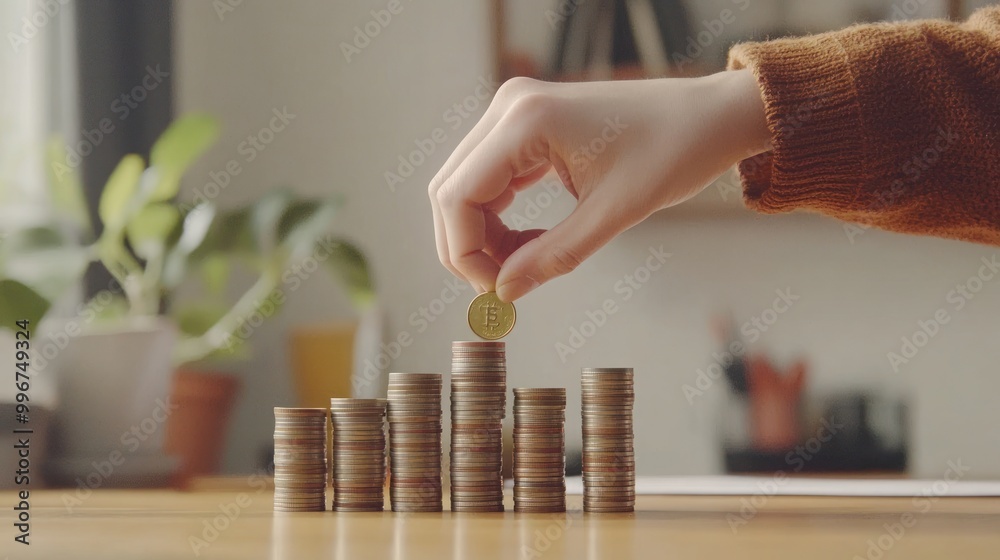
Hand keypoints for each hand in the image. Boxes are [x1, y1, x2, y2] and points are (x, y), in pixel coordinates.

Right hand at [428, 69, 769, 300]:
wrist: (710, 116)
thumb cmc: (674, 153)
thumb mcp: (612, 214)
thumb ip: (553, 256)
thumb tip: (504, 293)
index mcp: (525, 121)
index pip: (457, 196)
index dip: (465, 253)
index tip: (495, 292)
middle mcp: (509, 107)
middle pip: (451, 190)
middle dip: (468, 246)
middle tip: (503, 287)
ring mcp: (516, 112)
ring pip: (465, 186)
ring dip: (482, 234)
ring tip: (521, 266)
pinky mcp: (527, 124)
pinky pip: (491, 177)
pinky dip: (499, 216)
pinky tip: (527, 244)